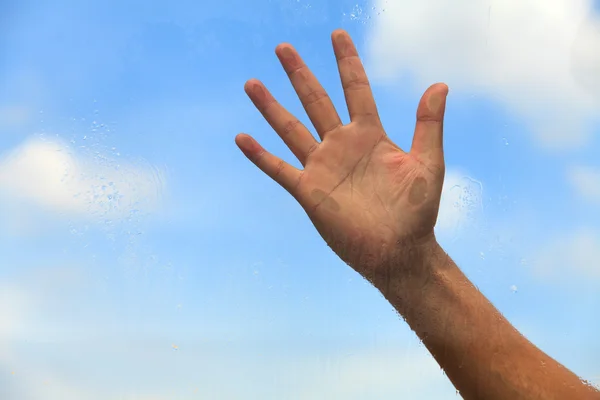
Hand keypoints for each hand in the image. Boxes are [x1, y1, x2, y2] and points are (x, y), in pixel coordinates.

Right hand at [235, 29, 448, 282]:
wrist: (399, 251)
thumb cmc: (417, 212)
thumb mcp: (428, 163)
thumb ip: (428, 125)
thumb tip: (440, 85)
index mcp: (370, 135)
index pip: (356, 88)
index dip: (347, 61)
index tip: (338, 34)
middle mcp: (341, 146)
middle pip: (315, 100)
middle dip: (299, 73)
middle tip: (282, 47)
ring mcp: (322, 167)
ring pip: (290, 129)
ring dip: (271, 106)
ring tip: (252, 83)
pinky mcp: (308, 191)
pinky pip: (278, 168)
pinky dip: (259, 154)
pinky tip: (241, 138)